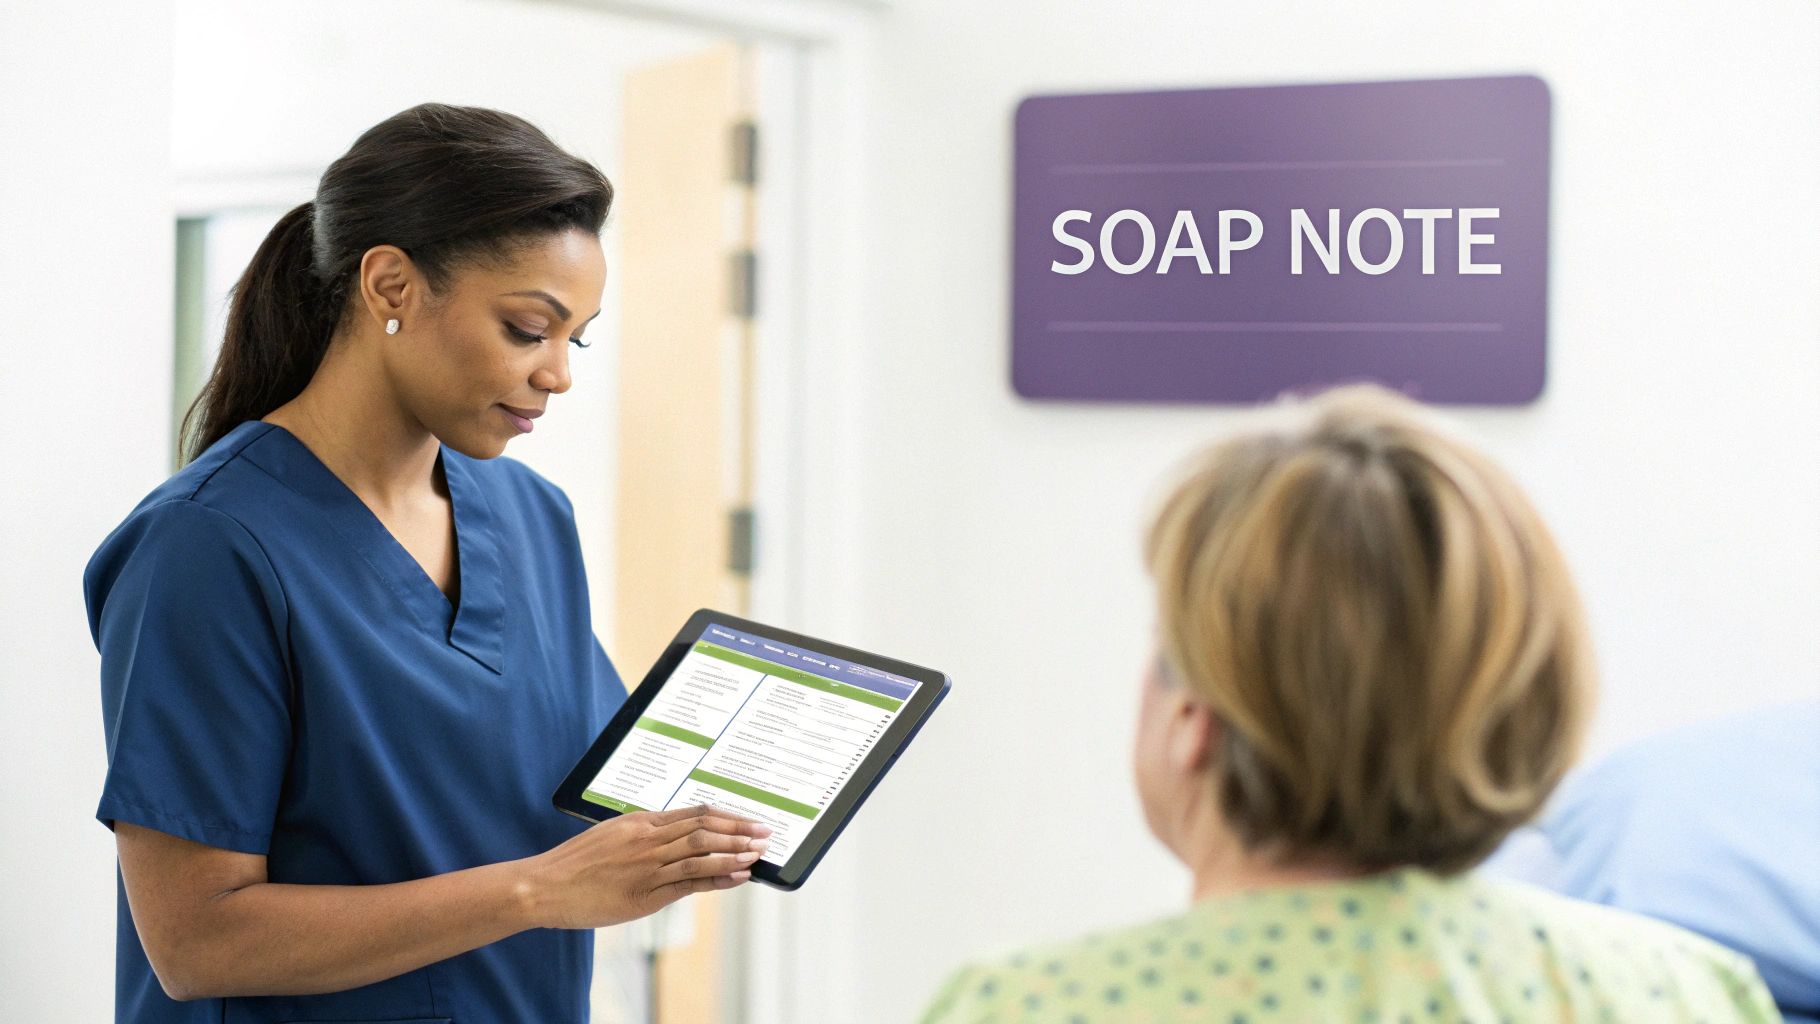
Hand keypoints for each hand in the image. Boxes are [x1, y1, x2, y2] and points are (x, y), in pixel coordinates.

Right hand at [519, 804, 771, 928]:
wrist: (543, 886)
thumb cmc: (576, 864)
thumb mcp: (613, 836)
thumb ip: (645, 834)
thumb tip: (678, 834)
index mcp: (641, 822)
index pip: (695, 812)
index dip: (727, 815)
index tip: (750, 817)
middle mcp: (647, 838)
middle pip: (704, 828)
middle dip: (740, 830)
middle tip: (766, 832)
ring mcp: (647, 866)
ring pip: (701, 852)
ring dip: (734, 852)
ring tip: (758, 853)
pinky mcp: (644, 893)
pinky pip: (688, 882)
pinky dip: (717, 877)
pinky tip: (737, 876)